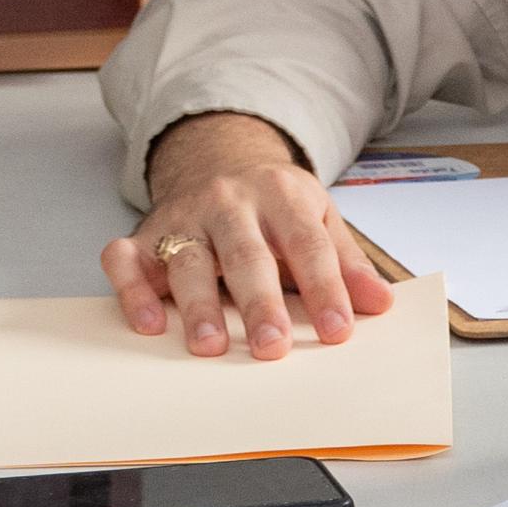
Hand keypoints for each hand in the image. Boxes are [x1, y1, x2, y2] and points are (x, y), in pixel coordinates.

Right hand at [101, 111, 395, 359]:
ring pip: (188, 261)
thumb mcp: (319, 219)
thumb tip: (381, 302)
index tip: (338, 330)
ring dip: (197, 305)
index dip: (325, 288)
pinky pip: (126, 259)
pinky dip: (132, 289)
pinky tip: (147, 323)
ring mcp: (184, 218)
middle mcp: (229, 202)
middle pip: (246, 255)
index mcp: (281, 195)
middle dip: (259, 302)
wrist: (219, 160)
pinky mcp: (144, 235)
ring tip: (210, 346)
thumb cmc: (274, 206)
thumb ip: (346, 262)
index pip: (307, 245)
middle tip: (273, 346)